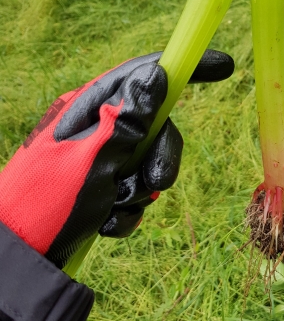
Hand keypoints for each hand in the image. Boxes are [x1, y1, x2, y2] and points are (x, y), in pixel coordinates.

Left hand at [0, 50, 232, 268]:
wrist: (24, 254)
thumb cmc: (50, 200)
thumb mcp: (94, 156)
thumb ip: (128, 119)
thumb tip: (158, 74)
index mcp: (91, 109)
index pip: (145, 75)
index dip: (185, 68)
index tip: (223, 67)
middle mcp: (99, 129)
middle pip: (156, 128)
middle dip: (161, 159)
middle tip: (155, 184)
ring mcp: (102, 158)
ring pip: (149, 164)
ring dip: (139, 192)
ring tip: (112, 206)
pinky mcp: (104, 187)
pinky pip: (136, 193)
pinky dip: (127, 211)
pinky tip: (105, 223)